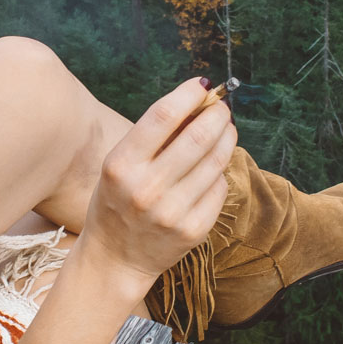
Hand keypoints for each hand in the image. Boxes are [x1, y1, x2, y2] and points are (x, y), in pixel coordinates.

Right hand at [77, 77, 237, 286]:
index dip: (189, 94)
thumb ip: (153, 136)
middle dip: (217, 115)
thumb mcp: (120, 165)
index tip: (204, 85)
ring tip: (225, 131)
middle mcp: (146, 188)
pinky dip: (219, 173)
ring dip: (227, 139)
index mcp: (121, 165)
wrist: (115, 259)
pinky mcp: (193, 230)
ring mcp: (172, 212)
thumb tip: (198, 100)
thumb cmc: (117, 202)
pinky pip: (219, 188)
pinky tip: (211, 171)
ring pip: (216, 161)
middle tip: (222, 109)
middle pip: (198, 136)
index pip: (163, 116)